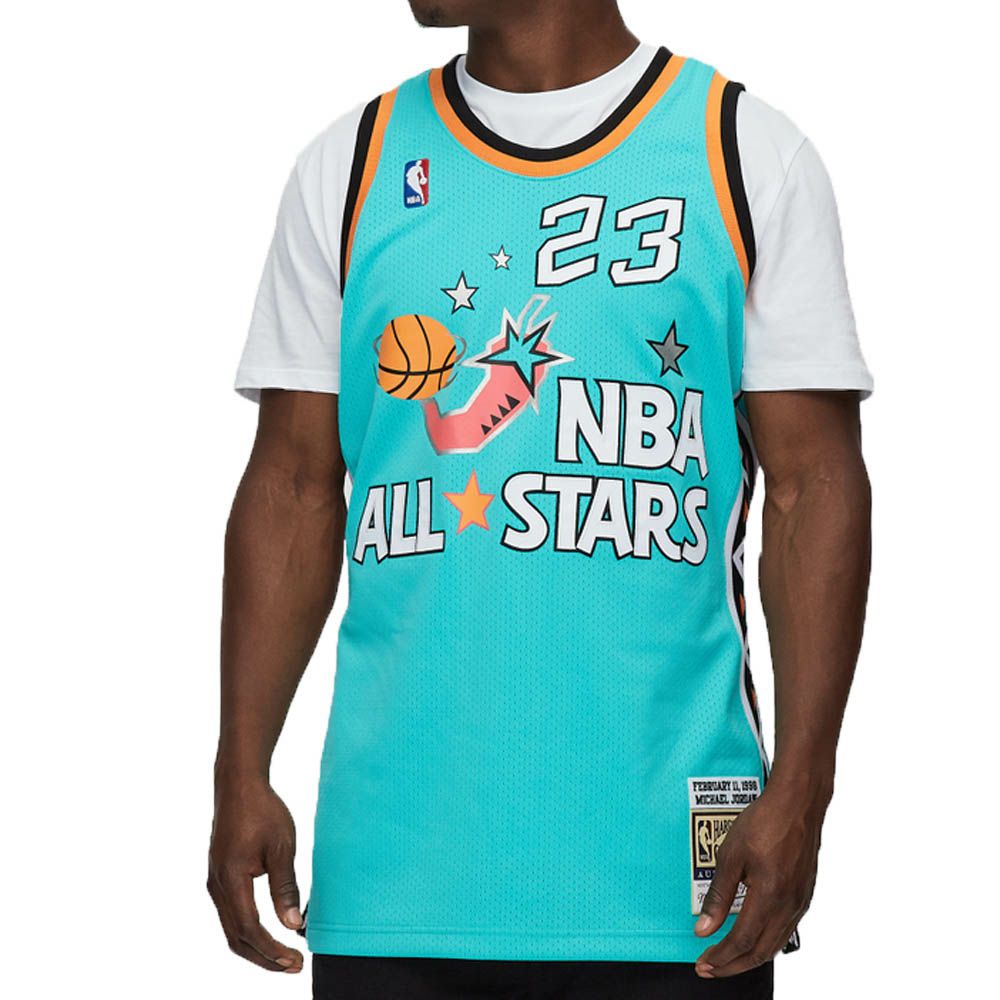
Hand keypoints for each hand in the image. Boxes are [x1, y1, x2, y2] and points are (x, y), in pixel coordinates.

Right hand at [207, 777, 304, 972]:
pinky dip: (249, 930)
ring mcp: (215, 882)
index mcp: (231, 879)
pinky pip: (231, 914)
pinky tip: (270, 931)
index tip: (295, 960)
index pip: (250, 929)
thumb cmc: (263, 811)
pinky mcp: (219, 876)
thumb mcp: (282, 847)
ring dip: (257, 947)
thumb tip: (294, 924)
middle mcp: (217, 886)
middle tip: (294, 966)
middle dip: (265, 957)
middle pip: (237, 938)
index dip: (272, 949)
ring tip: (285, 955)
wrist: (239, 785)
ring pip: (232, 929)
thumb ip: (285, 888)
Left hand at [693, 778, 827, 977]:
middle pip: (760, 952)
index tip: (703, 963)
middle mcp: (788, 905)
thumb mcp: (731, 855)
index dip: (721, 957)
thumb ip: (718, 895)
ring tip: (728, 959)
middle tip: (710, 969)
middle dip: (733, 965)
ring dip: (750, 957)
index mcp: (769, 897)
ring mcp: (800, 901)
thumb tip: (704, 928)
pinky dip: (767, 942)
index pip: (741, 942)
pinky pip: (786, 930)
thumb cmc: (764, 821)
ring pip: (775, 944)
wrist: (798, 802)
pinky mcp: (804, 893)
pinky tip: (754, 938)